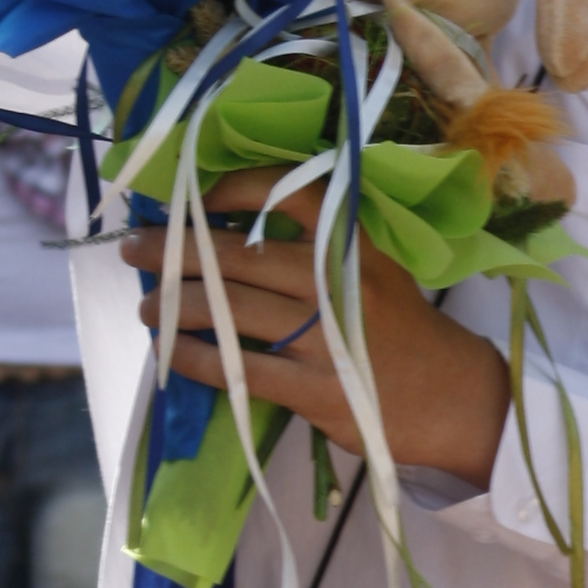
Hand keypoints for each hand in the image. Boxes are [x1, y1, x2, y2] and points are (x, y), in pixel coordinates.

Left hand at [120, 167, 510, 486]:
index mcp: (354, 245)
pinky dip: (195, 358)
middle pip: (237, 255)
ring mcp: (329, 338)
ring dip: (173, 304)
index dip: (229, 188)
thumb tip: (223, 235)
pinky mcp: (319, 389)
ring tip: (146, 306)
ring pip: (229, 310)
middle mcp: (339, 283)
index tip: (189, 197)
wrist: (453, 399)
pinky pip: (239, 368)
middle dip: (172, 250)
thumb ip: (318, 249)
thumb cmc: (400, 332)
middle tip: (134, 250)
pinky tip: (171, 352)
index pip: (287, 193)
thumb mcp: (374, 271)